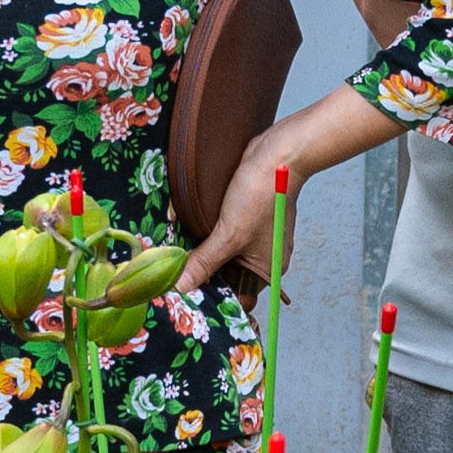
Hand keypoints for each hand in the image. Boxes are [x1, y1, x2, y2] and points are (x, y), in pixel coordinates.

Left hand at [189, 92, 398, 288]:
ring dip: (204, 255)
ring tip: (177, 258)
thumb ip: (205, 262)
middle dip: (205, 275)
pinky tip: (189, 235)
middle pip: (229, 276)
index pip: (238, 296)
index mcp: (266, 270)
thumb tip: (181, 286)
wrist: (277, 155)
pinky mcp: (247, 220)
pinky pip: (225, 236)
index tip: (186, 297)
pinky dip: (210, 237)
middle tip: (174, 278)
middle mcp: (263, 258)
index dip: (214, 298)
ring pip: (224, 255)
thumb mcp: (229, 235)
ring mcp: (256, 239)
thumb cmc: (261, 197)